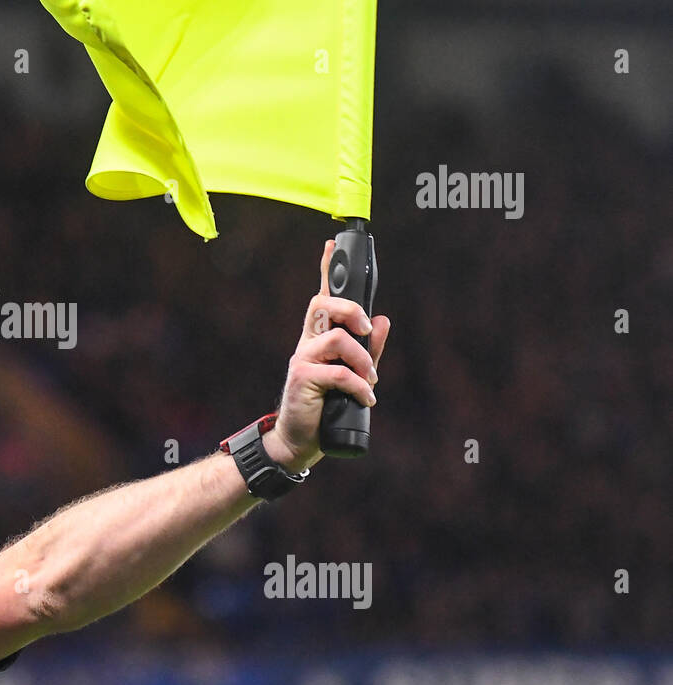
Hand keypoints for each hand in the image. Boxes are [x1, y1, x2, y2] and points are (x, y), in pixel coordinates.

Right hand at [264, 239, 390, 471]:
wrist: (301, 440)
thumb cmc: (326, 407)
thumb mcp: (354, 375)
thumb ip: (369, 349)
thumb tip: (384, 320)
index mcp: (318, 338)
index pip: (322, 297)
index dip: (326, 270)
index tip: (331, 244)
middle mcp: (307, 343)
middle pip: (323, 306)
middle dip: (351, 311)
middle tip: (368, 330)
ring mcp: (302, 359)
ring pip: (337, 340)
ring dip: (363, 360)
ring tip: (371, 381)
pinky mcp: (302, 378)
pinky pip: (338, 373)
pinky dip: (359, 386)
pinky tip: (367, 399)